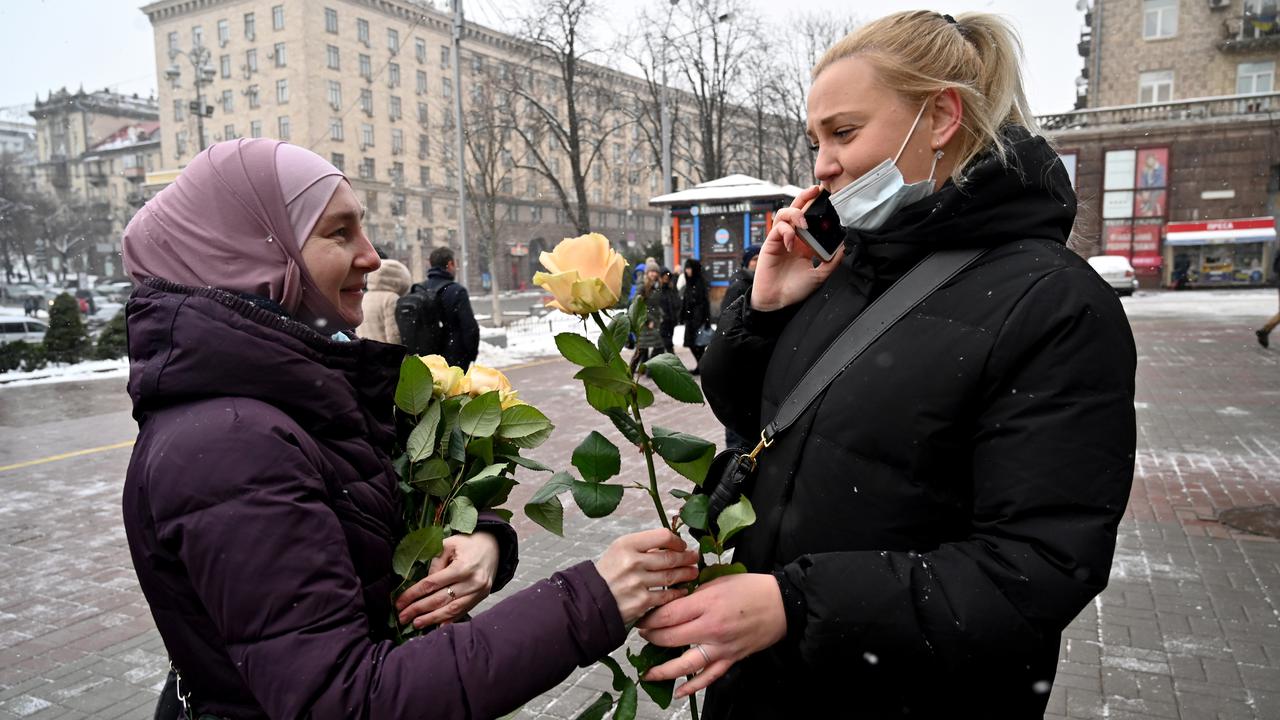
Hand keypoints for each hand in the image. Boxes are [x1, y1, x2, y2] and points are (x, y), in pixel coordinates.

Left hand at [394, 531, 499, 628]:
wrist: (494, 546)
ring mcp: (478, 593)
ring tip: (416, 624)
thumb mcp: (449, 544)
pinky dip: (448, 621)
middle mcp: (472, 582)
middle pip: (440, 600)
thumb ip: (435, 563)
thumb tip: (423, 586)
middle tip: (403, 617)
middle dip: (419, 609)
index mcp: (462, 567)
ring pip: (451, 610)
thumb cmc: (468, 543)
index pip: (432, 584)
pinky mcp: (481, 598)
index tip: (400, 603)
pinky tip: (436, 626)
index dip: (413, 595)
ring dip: (432, 619)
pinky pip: (462, 612)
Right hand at [595, 529, 700, 624]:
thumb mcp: (619, 550)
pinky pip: (666, 596)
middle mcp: (632, 562)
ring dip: (686, 574)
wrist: (590, 598)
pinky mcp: (641, 601)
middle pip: (670, 557)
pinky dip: (677, 593)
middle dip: (687, 558)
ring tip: (693, 572)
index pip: (663, 536)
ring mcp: (637, 583)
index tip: (681, 545)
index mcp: (627, 544)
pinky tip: (683, 590)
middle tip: (695, 558)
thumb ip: (643, 545)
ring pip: (671, 576)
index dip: (677, 541)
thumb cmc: (608, 572)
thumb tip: (672, 544)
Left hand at [636, 573, 786, 697]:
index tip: (642, 618)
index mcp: (707, 603)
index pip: (668, 615)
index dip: (650, 618)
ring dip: (663, 670)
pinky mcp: (731, 658)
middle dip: (652, 638)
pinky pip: (709, 677)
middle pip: (671, 638)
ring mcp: (721, 646)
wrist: (781, 604)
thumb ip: (694, 594)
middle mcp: (711, 627)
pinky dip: (693, 687)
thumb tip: (672, 602)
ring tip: (648, 673)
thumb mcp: (718, 581)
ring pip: (685, 664)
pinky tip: (679, 691)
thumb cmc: (751, 588)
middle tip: (643, 636)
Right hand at [751, 185, 844, 311]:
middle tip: (817, 190)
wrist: (777, 302)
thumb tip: (845, 246)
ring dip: (795, 213)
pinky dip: (786, 231)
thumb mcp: (820, 274)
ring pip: (784, 214)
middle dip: (806, 197)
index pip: (812, 220)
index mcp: (804, 244)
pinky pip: (777, 227)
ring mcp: (780, 239)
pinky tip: (791, 242)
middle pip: (797, 209)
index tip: (830, 201)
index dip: (818, 209)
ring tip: (804, 222)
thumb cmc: (795, 290)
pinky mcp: (770, 243)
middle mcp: (793, 238)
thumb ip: (832, 261)